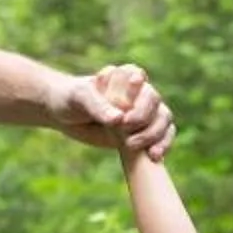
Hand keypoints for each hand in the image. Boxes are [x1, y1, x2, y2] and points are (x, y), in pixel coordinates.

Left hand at [56, 63, 173, 160]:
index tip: (131, 91)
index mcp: (124, 76)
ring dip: (154, 134)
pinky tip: (154, 156)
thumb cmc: (73, 100)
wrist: (68, 118)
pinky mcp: (145, 132)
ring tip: (133, 146)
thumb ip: (99, 106)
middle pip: (154, 101)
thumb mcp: (81, 99)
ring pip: (163, 119)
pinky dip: (163, 145)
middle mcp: (139, 93)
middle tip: (125, 128)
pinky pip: (164, 136)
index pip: (138, 76)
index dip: (137, 85)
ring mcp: (144, 113)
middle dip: (143, 117)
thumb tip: (119, 119)